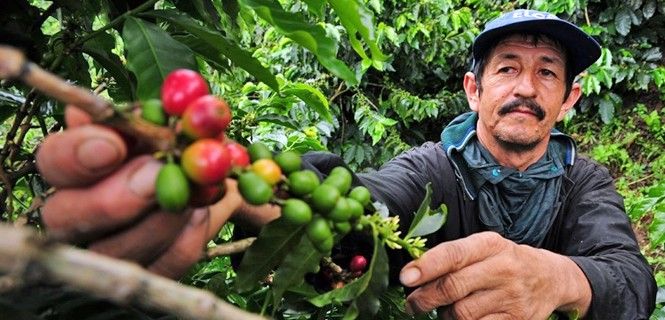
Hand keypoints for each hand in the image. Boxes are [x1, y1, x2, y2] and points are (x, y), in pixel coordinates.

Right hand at [36, 106, 241, 277]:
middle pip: (66, 216)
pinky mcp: (146, 271)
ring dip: (162, 218)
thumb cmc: (182, 143)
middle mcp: (79, 211)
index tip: (112, 145)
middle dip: (115, 198)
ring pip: (115, 250)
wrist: (217, 177)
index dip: (76, 154)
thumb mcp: (170, 122)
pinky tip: (201, 213)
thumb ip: (147, 116)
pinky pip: (161, 267)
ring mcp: (108, 248)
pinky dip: (187, 239)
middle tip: (157, 174)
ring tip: (196, 192)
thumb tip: (105, 109)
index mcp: (78, 165)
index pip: (54, 161)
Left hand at [399, 232, 590, 319]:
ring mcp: (511, 297)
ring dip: (444, 315)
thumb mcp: (485, 248)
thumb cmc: (506, 261)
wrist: (552, 278)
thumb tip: (414, 274)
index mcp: (490, 244)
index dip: (426, 267)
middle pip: (453, 287)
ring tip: (441, 311)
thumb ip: (453, 257)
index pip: (453, 254)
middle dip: (424, 298)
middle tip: (412, 303)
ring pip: (462, 313)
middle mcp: (503, 268)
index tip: (405, 277)